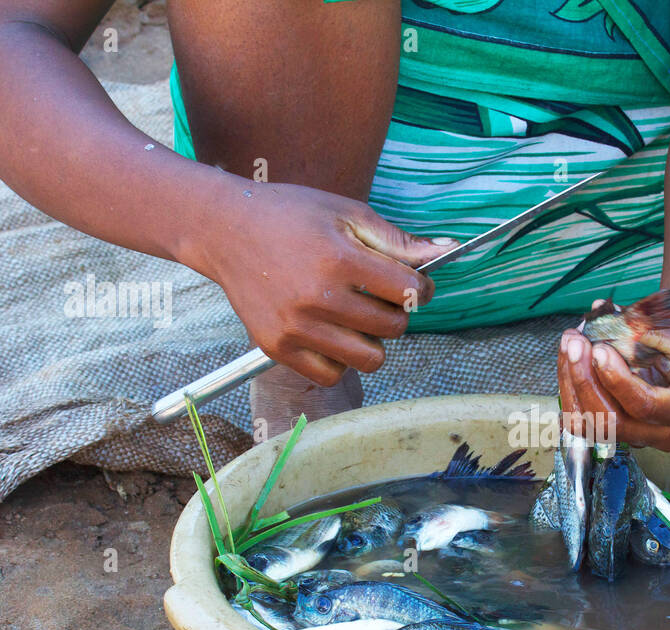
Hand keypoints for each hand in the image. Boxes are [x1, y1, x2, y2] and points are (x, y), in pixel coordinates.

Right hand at [192, 179, 451, 385]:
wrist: (224, 230)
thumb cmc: (290, 216)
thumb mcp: (346, 213)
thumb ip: (396, 239)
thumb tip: (445, 249)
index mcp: (339, 259)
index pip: (410, 291)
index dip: (422, 288)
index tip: (414, 283)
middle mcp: (317, 297)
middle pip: (393, 328)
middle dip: (397, 313)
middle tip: (379, 297)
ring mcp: (295, 327)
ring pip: (369, 359)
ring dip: (373, 341)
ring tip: (358, 318)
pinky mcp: (276, 346)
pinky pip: (331, 375)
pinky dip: (341, 360)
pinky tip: (334, 334)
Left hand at [556, 296, 669, 450]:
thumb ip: (638, 332)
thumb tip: (597, 325)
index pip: (644, 406)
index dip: (615, 379)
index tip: (599, 349)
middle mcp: (667, 432)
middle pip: (612, 422)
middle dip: (585, 380)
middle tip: (575, 341)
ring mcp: (643, 434)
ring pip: (592, 424)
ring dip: (573, 384)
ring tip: (570, 343)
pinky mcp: (624, 427)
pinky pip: (588, 419)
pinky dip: (574, 388)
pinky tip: (571, 359)